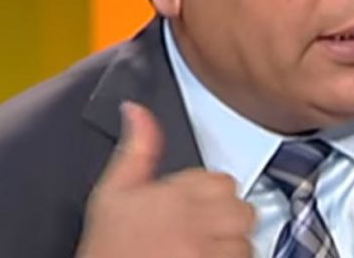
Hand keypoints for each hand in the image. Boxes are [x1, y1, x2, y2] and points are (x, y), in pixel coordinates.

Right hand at [76, 102, 254, 257]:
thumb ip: (136, 148)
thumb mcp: (113, 192)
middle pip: (241, 208)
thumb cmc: (108, 248)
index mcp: (174, 193)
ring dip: (230, 244)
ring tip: (202, 249)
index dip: (209, 192)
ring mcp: (205, 250)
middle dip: (227, 218)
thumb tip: (135, 109)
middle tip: (203, 229)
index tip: (193, 205)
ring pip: (245, 239)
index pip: (222, 180)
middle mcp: (194, 221)